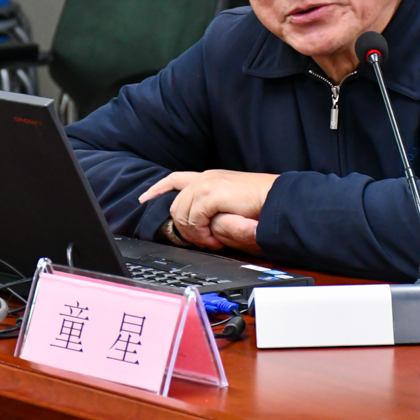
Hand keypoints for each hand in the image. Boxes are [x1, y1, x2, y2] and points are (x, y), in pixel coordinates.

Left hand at [139, 170, 277, 250]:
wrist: (275, 199)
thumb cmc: (260, 202)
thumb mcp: (230, 200)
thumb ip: (213, 204)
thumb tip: (201, 220)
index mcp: (209, 177)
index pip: (174, 179)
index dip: (156, 189)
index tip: (144, 199)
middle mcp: (205, 178)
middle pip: (175, 204)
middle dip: (182, 227)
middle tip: (202, 240)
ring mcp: (207, 184)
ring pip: (181, 213)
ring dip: (193, 233)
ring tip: (211, 242)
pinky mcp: (211, 195)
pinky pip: (193, 218)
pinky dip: (201, 233)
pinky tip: (214, 239)